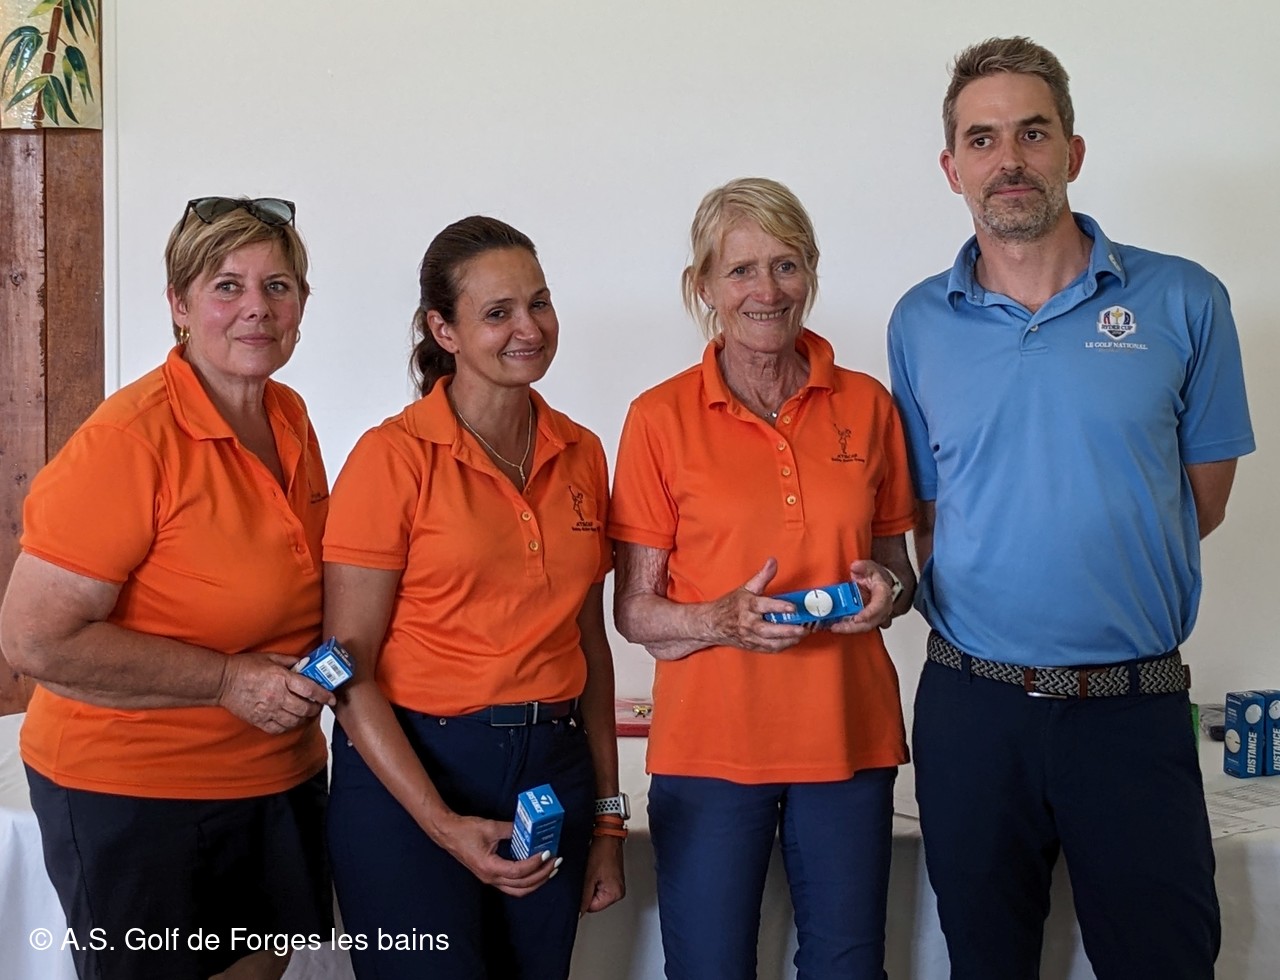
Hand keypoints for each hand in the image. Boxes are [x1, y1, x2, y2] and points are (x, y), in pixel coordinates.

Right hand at [216, 653, 335, 733]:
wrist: (222, 681)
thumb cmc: (244, 667)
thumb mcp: (271, 657)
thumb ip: (291, 661)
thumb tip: (307, 664)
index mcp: (281, 679)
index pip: (310, 690)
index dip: (324, 695)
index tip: (331, 698)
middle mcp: (276, 696)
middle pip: (305, 708)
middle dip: (316, 708)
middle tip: (319, 704)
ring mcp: (267, 710)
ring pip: (295, 721)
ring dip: (304, 718)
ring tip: (307, 712)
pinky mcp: (259, 720)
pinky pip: (280, 728)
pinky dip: (289, 726)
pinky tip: (291, 719)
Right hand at [435, 814, 559, 896]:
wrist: (448, 834)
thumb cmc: (466, 831)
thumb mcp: (491, 827)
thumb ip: (512, 828)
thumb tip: (529, 827)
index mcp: (490, 867)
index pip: (518, 872)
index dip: (535, 864)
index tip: (547, 853)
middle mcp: (491, 878)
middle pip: (522, 886)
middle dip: (542, 875)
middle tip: (556, 862)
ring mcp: (490, 879)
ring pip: (518, 890)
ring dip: (537, 882)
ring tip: (551, 869)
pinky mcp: (491, 876)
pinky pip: (513, 886)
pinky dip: (527, 882)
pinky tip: (536, 871)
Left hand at [580, 835, 624, 914]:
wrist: (607, 834)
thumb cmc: (602, 850)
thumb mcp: (589, 876)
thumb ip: (583, 897)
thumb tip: (578, 912)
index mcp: (615, 894)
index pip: (592, 907)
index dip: (583, 897)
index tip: (581, 885)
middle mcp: (618, 891)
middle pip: (594, 901)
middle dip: (587, 890)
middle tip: (588, 875)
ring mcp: (616, 884)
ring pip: (595, 892)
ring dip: (590, 884)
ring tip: (592, 870)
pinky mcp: (613, 878)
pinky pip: (599, 884)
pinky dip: (594, 878)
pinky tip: (594, 869)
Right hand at [704, 558, 806, 652]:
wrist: (712, 624)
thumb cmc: (730, 605)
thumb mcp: (745, 588)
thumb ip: (762, 576)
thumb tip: (773, 561)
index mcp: (747, 606)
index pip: (764, 606)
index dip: (780, 607)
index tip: (793, 607)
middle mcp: (748, 623)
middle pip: (769, 630)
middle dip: (788, 631)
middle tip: (804, 628)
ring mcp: (750, 636)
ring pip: (771, 643)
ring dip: (789, 640)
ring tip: (803, 634)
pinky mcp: (752, 646)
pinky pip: (770, 649)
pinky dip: (783, 646)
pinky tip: (793, 640)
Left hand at [830, 560, 895, 633]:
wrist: (879, 582)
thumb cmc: (876, 577)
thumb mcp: (870, 567)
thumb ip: (863, 566)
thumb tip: (856, 566)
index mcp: (883, 594)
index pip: (878, 606)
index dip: (868, 614)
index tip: (857, 618)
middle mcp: (881, 608)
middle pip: (869, 622)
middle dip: (853, 627)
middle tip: (837, 626)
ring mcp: (874, 615)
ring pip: (862, 627)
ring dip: (847, 628)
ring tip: (832, 627)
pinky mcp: (866, 619)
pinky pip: (857, 626)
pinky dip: (846, 627)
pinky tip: (834, 625)